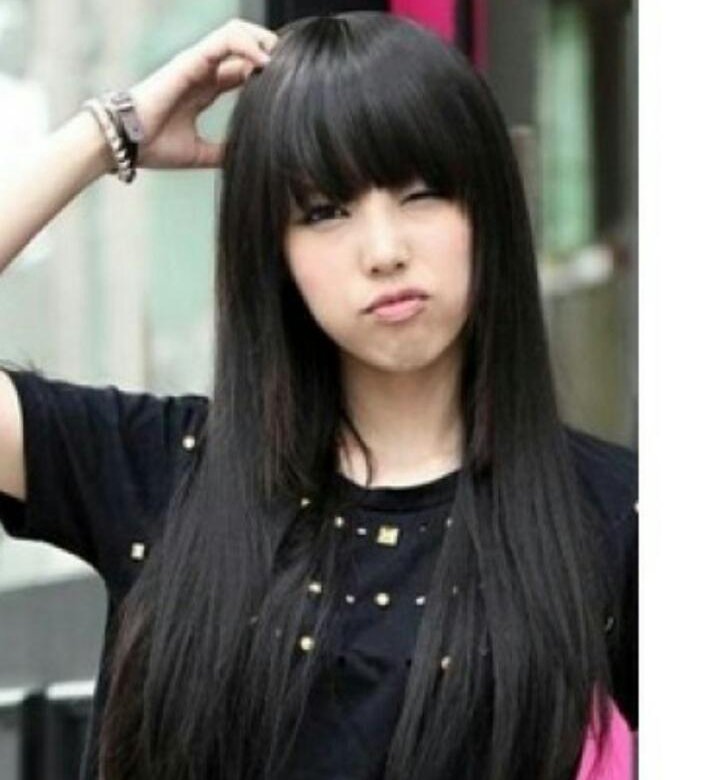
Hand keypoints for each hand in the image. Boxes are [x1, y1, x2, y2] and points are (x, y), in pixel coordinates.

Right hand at [127, 18, 277, 169]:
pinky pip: (225, 39)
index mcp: (205, 89)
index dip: (267, 74)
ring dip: (264, 41)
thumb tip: (245, 162)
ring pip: (237, 33)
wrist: (126, 143)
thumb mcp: (199, 153)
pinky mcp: (191, 59)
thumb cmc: (154, 147)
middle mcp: (203, 71)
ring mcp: (198, 62)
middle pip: (245, 47)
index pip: (243, 71)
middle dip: (271, 53)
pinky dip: (248, 45)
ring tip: (283, 60)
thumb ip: (222, 151)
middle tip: (293, 71)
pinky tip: (266, 61)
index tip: (289, 89)